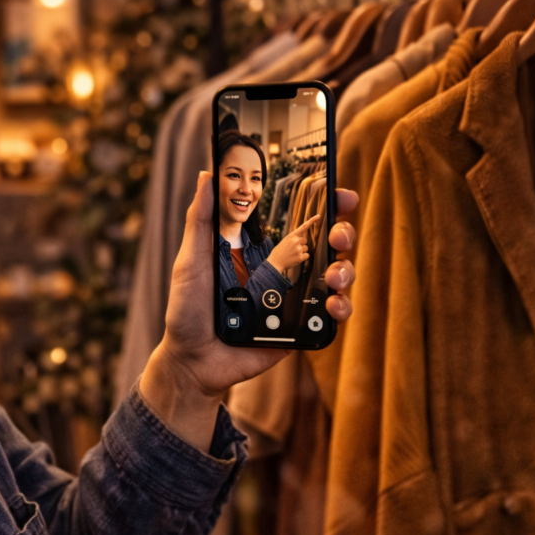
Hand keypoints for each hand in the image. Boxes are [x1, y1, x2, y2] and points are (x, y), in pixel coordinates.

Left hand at [138, 171, 357, 450]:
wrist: (192, 360)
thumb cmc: (189, 309)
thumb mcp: (192, 260)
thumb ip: (200, 219)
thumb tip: (206, 175)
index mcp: (263, 251)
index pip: (302, 221)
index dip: (327, 205)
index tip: (339, 192)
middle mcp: (285, 271)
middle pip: (329, 244)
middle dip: (343, 232)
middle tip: (338, 235)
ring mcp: (296, 299)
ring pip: (338, 276)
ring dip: (345, 269)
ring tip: (334, 274)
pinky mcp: (301, 328)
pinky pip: (331, 315)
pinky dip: (341, 307)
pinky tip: (333, 304)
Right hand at [266, 214, 319, 273]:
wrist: (274, 263)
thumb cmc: (279, 252)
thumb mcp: (284, 241)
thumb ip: (293, 239)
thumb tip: (302, 240)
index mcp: (291, 236)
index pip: (303, 227)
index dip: (312, 221)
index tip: (318, 216)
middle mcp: (296, 241)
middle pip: (305, 241)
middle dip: (300, 245)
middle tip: (292, 249)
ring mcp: (299, 249)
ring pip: (306, 248)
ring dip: (301, 251)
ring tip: (292, 254)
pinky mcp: (300, 257)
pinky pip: (306, 255)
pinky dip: (302, 257)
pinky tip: (295, 258)